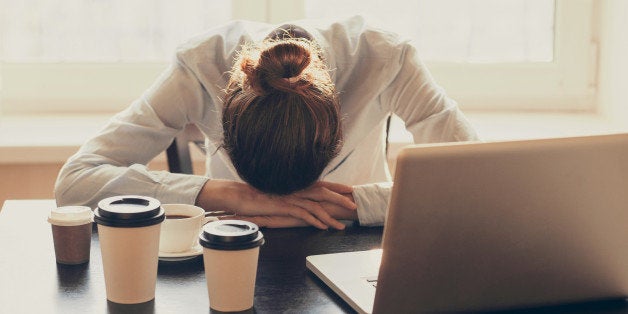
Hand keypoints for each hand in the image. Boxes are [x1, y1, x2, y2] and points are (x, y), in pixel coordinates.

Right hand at [196, 180, 356, 229]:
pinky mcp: (283, 206)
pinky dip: (315, 220)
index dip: (336, 186)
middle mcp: (295, 188)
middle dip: (341, 198)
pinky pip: (303, 213)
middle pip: (323, 192)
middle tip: (355, 205)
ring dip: (331, 215)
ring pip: (316, 205)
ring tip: (343, 224)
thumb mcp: (277, 194)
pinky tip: (323, 226)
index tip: (350, 189)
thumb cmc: (257, 196)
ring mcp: (290, 197)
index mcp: (295, 184)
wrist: (239, 196)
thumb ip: (289, 195)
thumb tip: (299, 200)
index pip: (321, 184)